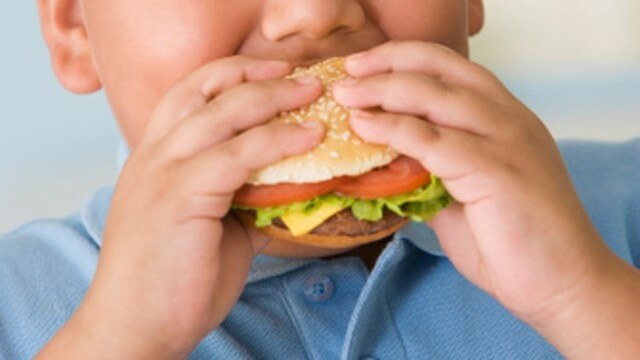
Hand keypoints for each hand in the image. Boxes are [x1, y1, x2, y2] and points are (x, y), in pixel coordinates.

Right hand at [39, 57, 323, 357]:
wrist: (135, 327)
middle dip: (260, 75)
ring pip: (225, 112)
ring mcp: (163, 171)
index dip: (234, 73)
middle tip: (304, 77)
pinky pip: (238, 154)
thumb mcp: (210, 226)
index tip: (275, 72)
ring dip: (275, 98)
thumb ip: (240, 196)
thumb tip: (286, 183)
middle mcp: (153, 154)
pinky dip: (278, 140)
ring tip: (314, 94)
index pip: (190, 92)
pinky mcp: (179, 195)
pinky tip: (309, 137)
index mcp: (154, 156)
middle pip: (206, 89)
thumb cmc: (172, 280)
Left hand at [332, 41, 617, 325]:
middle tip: (346, 74)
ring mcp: (506, 140)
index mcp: (505, 117)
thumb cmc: (514, 243)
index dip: (404, 58)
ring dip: (383, 91)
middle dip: (387, 64)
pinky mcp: (497, 170)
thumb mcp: (463, 196)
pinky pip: (434, 140)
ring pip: (434, 97)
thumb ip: (431, 172)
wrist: (564, 285)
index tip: (364, 66)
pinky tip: (365, 126)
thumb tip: (385, 161)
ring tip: (344, 95)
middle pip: (441, 70)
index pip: (452, 67)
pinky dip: (394, 129)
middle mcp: (509, 118)